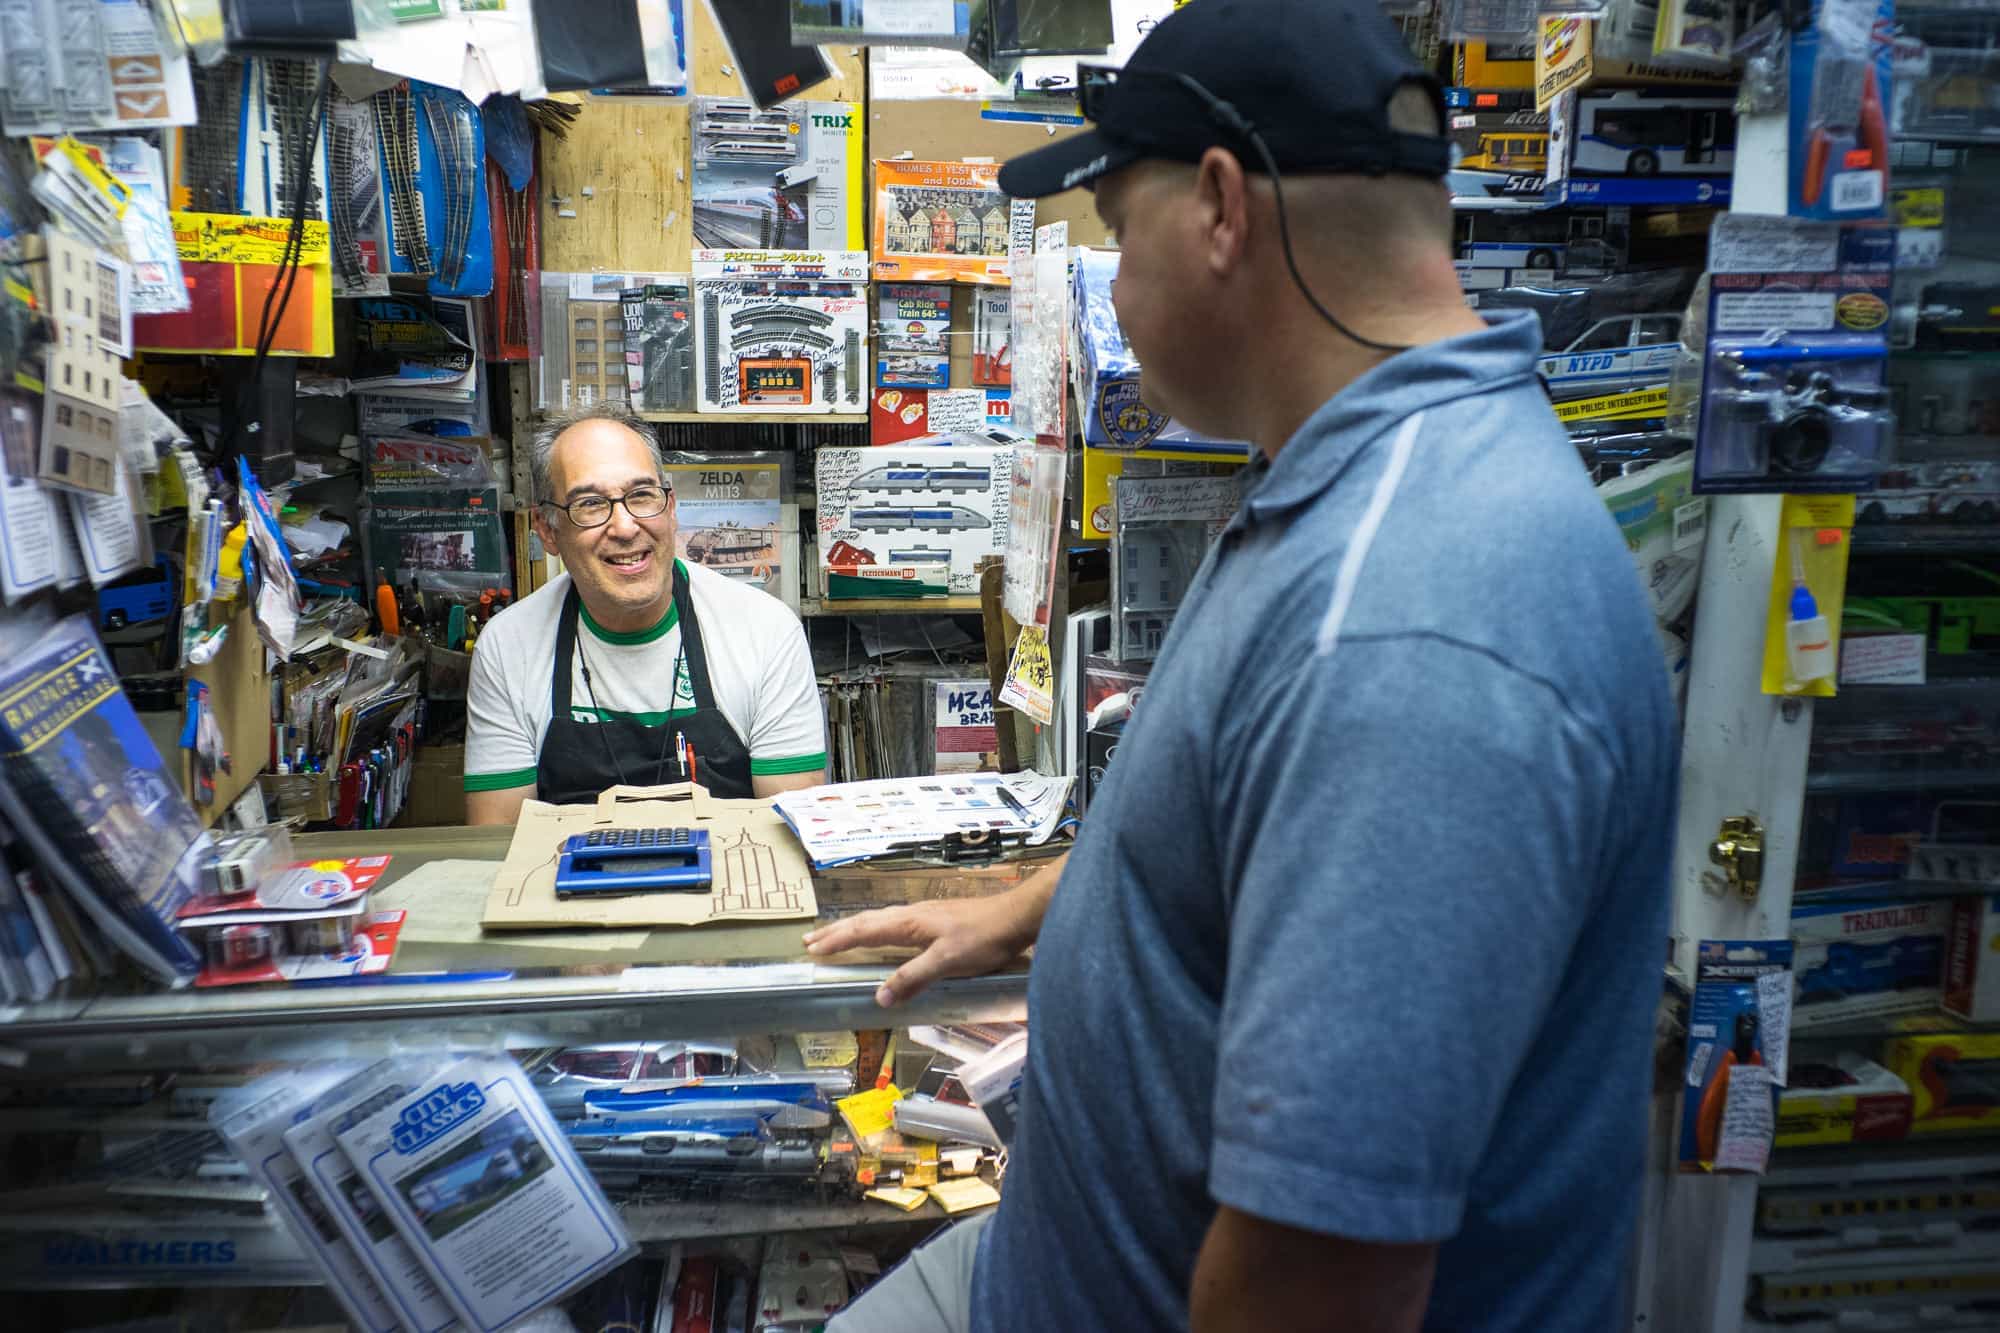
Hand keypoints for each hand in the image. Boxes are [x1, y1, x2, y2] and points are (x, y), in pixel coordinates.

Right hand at [802, 889, 1042, 1007]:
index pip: (863, 931)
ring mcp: (924, 916)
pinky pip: (895, 923)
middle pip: (866, 922)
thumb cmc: (983, 938)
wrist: (1016, 917)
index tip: (812, 949)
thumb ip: (912, 978)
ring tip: (837, 936)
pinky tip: (884, 935)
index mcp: (908, 924)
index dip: (837, 940)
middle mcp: (911, 915)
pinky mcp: (937, 920)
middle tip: (812, 942)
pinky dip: (876, 929)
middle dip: (838, 932)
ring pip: (880, 920)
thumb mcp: (946, 962)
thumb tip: (879, 996)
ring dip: (855, 929)